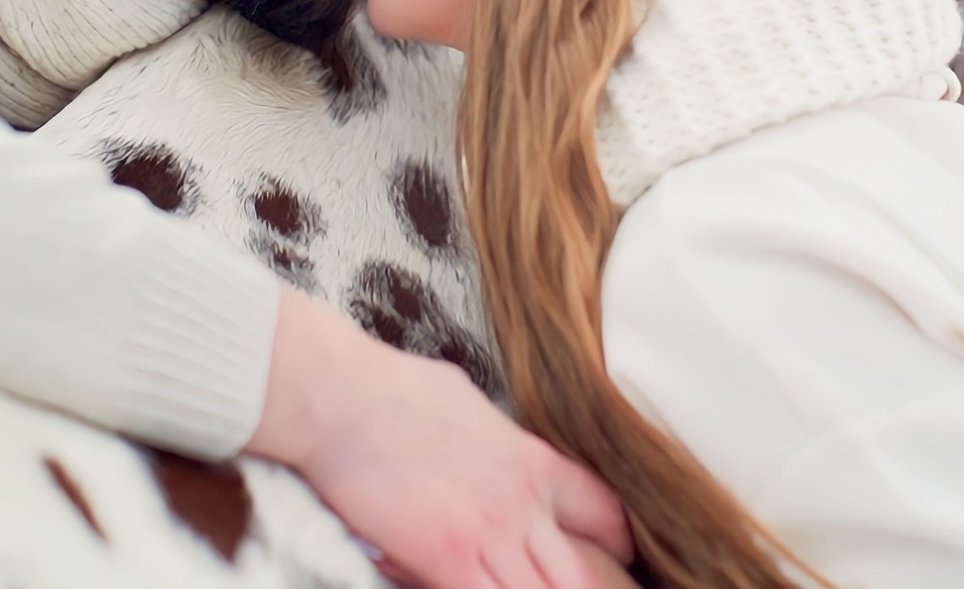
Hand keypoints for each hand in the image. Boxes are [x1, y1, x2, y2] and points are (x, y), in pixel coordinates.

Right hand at [248, 289, 633, 588]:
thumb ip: (499, 441)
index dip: (617, 540)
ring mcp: (488, 537)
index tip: (618, 553)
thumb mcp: (473, 407)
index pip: (603, 510)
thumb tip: (496, 447)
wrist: (345, 401)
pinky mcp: (446, 561)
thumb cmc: (395, 392)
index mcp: (532, 462)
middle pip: (582, 574)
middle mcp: (521, 505)